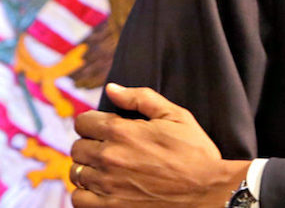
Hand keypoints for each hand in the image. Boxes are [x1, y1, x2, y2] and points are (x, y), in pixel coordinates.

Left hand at [70, 83, 250, 206]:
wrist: (207, 190)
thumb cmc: (195, 152)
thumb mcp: (175, 116)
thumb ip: (140, 98)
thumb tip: (111, 89)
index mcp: (122, 131)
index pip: (83, 122)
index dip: (94, 123)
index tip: (106, 129)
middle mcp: (109, 157)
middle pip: (77, 147)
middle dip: (91, 144)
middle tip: (111, 149)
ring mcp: (108, 184)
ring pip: (76, 173)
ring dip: (89, 169)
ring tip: (108, 169)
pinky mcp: (111, 207)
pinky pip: (79, 199)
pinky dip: (85, 193)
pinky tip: (102, 188)